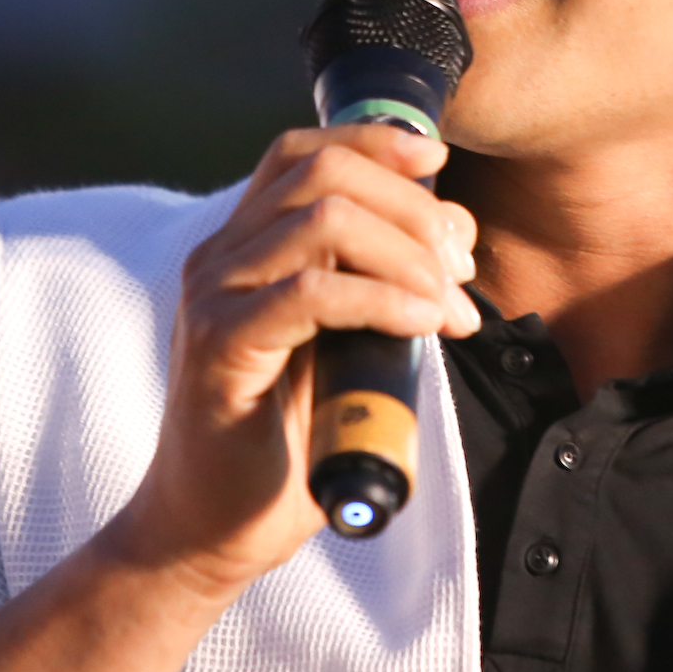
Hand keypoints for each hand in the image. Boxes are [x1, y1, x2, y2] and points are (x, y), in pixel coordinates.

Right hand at [103, 124, 478, 599]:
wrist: (215, 527)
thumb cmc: (287, 438)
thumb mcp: (347, 343)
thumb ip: (381, 284)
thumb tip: (453, 235)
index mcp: (245, 245)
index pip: (304, 153)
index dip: (376, 144)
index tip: (440, 165)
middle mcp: (219, 257)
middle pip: (323, 176)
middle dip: (411, 209)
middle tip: (460, 268)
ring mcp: (212, 297)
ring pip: (323, 222)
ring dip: (407, 257)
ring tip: (448, 309)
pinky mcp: (217, 347)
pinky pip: (309, 293)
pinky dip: (379, 298)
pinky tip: (420, 324)